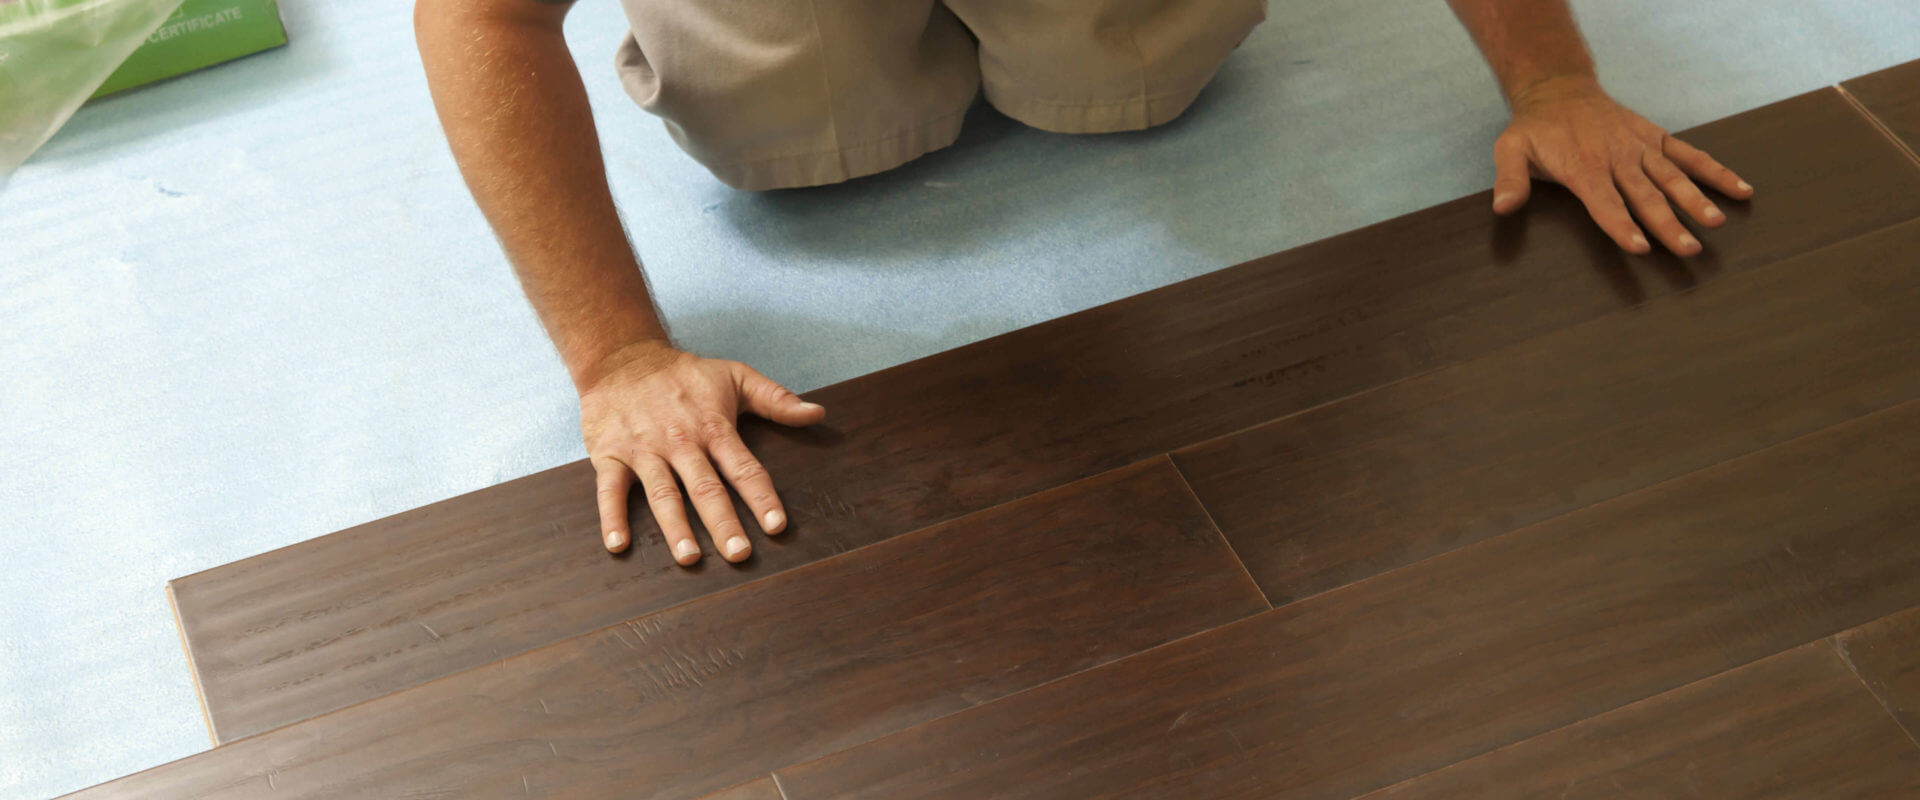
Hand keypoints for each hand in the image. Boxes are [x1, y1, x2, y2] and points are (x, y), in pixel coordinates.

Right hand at [579, 340, 826, 563]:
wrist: (622, 359)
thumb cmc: (685, 375)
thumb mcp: (735, 376)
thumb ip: (777, 399)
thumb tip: (817, 413)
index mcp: (713, 427)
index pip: (744, 467)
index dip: (762, 497)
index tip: (777, 526)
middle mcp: (680, 442)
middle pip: (706, 487)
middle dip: (723, 522)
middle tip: (739, 554)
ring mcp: (644, 449)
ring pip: (662, 493)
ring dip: (675, 526)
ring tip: (689, 558)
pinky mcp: (610, 454)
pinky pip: (609, 489)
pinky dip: (612, 516)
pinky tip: (618, 545)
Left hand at [1490, 75, 1753, 256]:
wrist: (1560, 89)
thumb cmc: (1535, 128)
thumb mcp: (1510, 150)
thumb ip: (1510, 179)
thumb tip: (1503, 207)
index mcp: (1584, 166)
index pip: (1605, 202)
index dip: (1621, 225)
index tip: (1639, 246)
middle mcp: (1617, 158)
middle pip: (1646, 196)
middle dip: (1668, 224)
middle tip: (1688, 249)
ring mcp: (1641, 148)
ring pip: (1672, 177)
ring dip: (1695, 200)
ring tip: (1715, 223)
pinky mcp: (1656, 139)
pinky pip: (1690, 156)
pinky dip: (1715, 172)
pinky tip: (1740, 190)